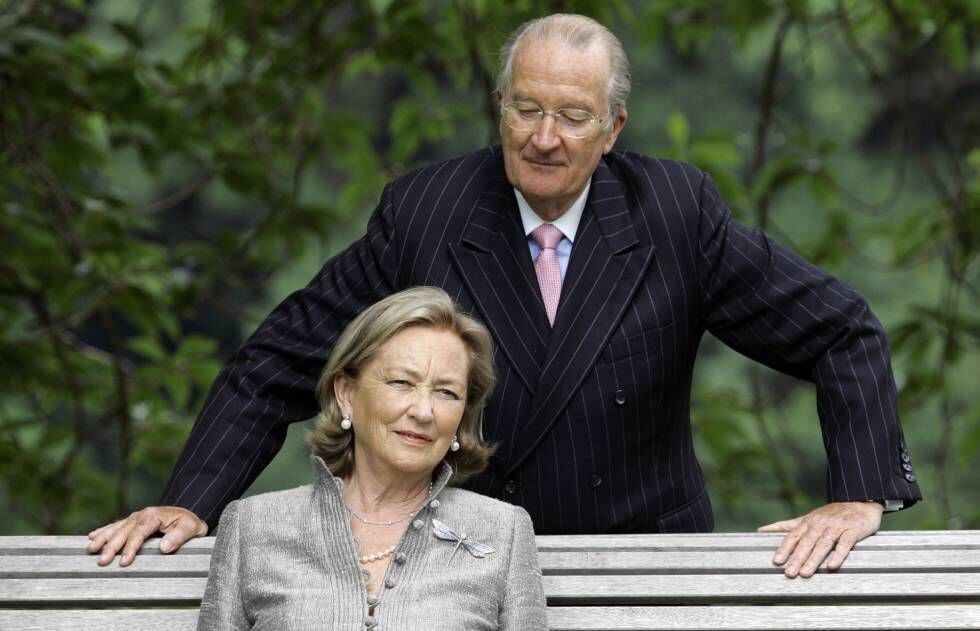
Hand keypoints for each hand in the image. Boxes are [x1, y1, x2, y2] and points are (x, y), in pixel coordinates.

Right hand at [86, 506, 207, 565]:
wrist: (188, 514)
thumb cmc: (189, 523)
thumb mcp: (191, 528)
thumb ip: (179, 536)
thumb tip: (164, 547)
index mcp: (154, 516)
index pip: (139, 533)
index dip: (130, 547)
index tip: (124, 562)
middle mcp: (142, 515)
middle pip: (123, 532)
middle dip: (112, 547)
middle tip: (102, 561)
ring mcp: (135, 517)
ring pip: (116, 528)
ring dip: (103, 538)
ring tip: (90, 549)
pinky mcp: (132, 521)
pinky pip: (115, 525)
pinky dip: (103, 530)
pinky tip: (91, 536)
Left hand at [757, 501, 882, 577]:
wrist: (860, 503)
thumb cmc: (830, 515)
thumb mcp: (806, 518)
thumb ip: (785, 526)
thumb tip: (760, 530)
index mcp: (807, 522)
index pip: (793, 536)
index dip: (784, 549)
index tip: (776, 562)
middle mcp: (820, 524)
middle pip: (806, 542)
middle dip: (797, 558)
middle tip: (789, 573)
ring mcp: (836, 526)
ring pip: (823, 544)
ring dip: (814, 559)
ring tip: (805, 573)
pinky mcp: (853, 530)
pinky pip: (845, 543)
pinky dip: (838, 555)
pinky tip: (832, 566)